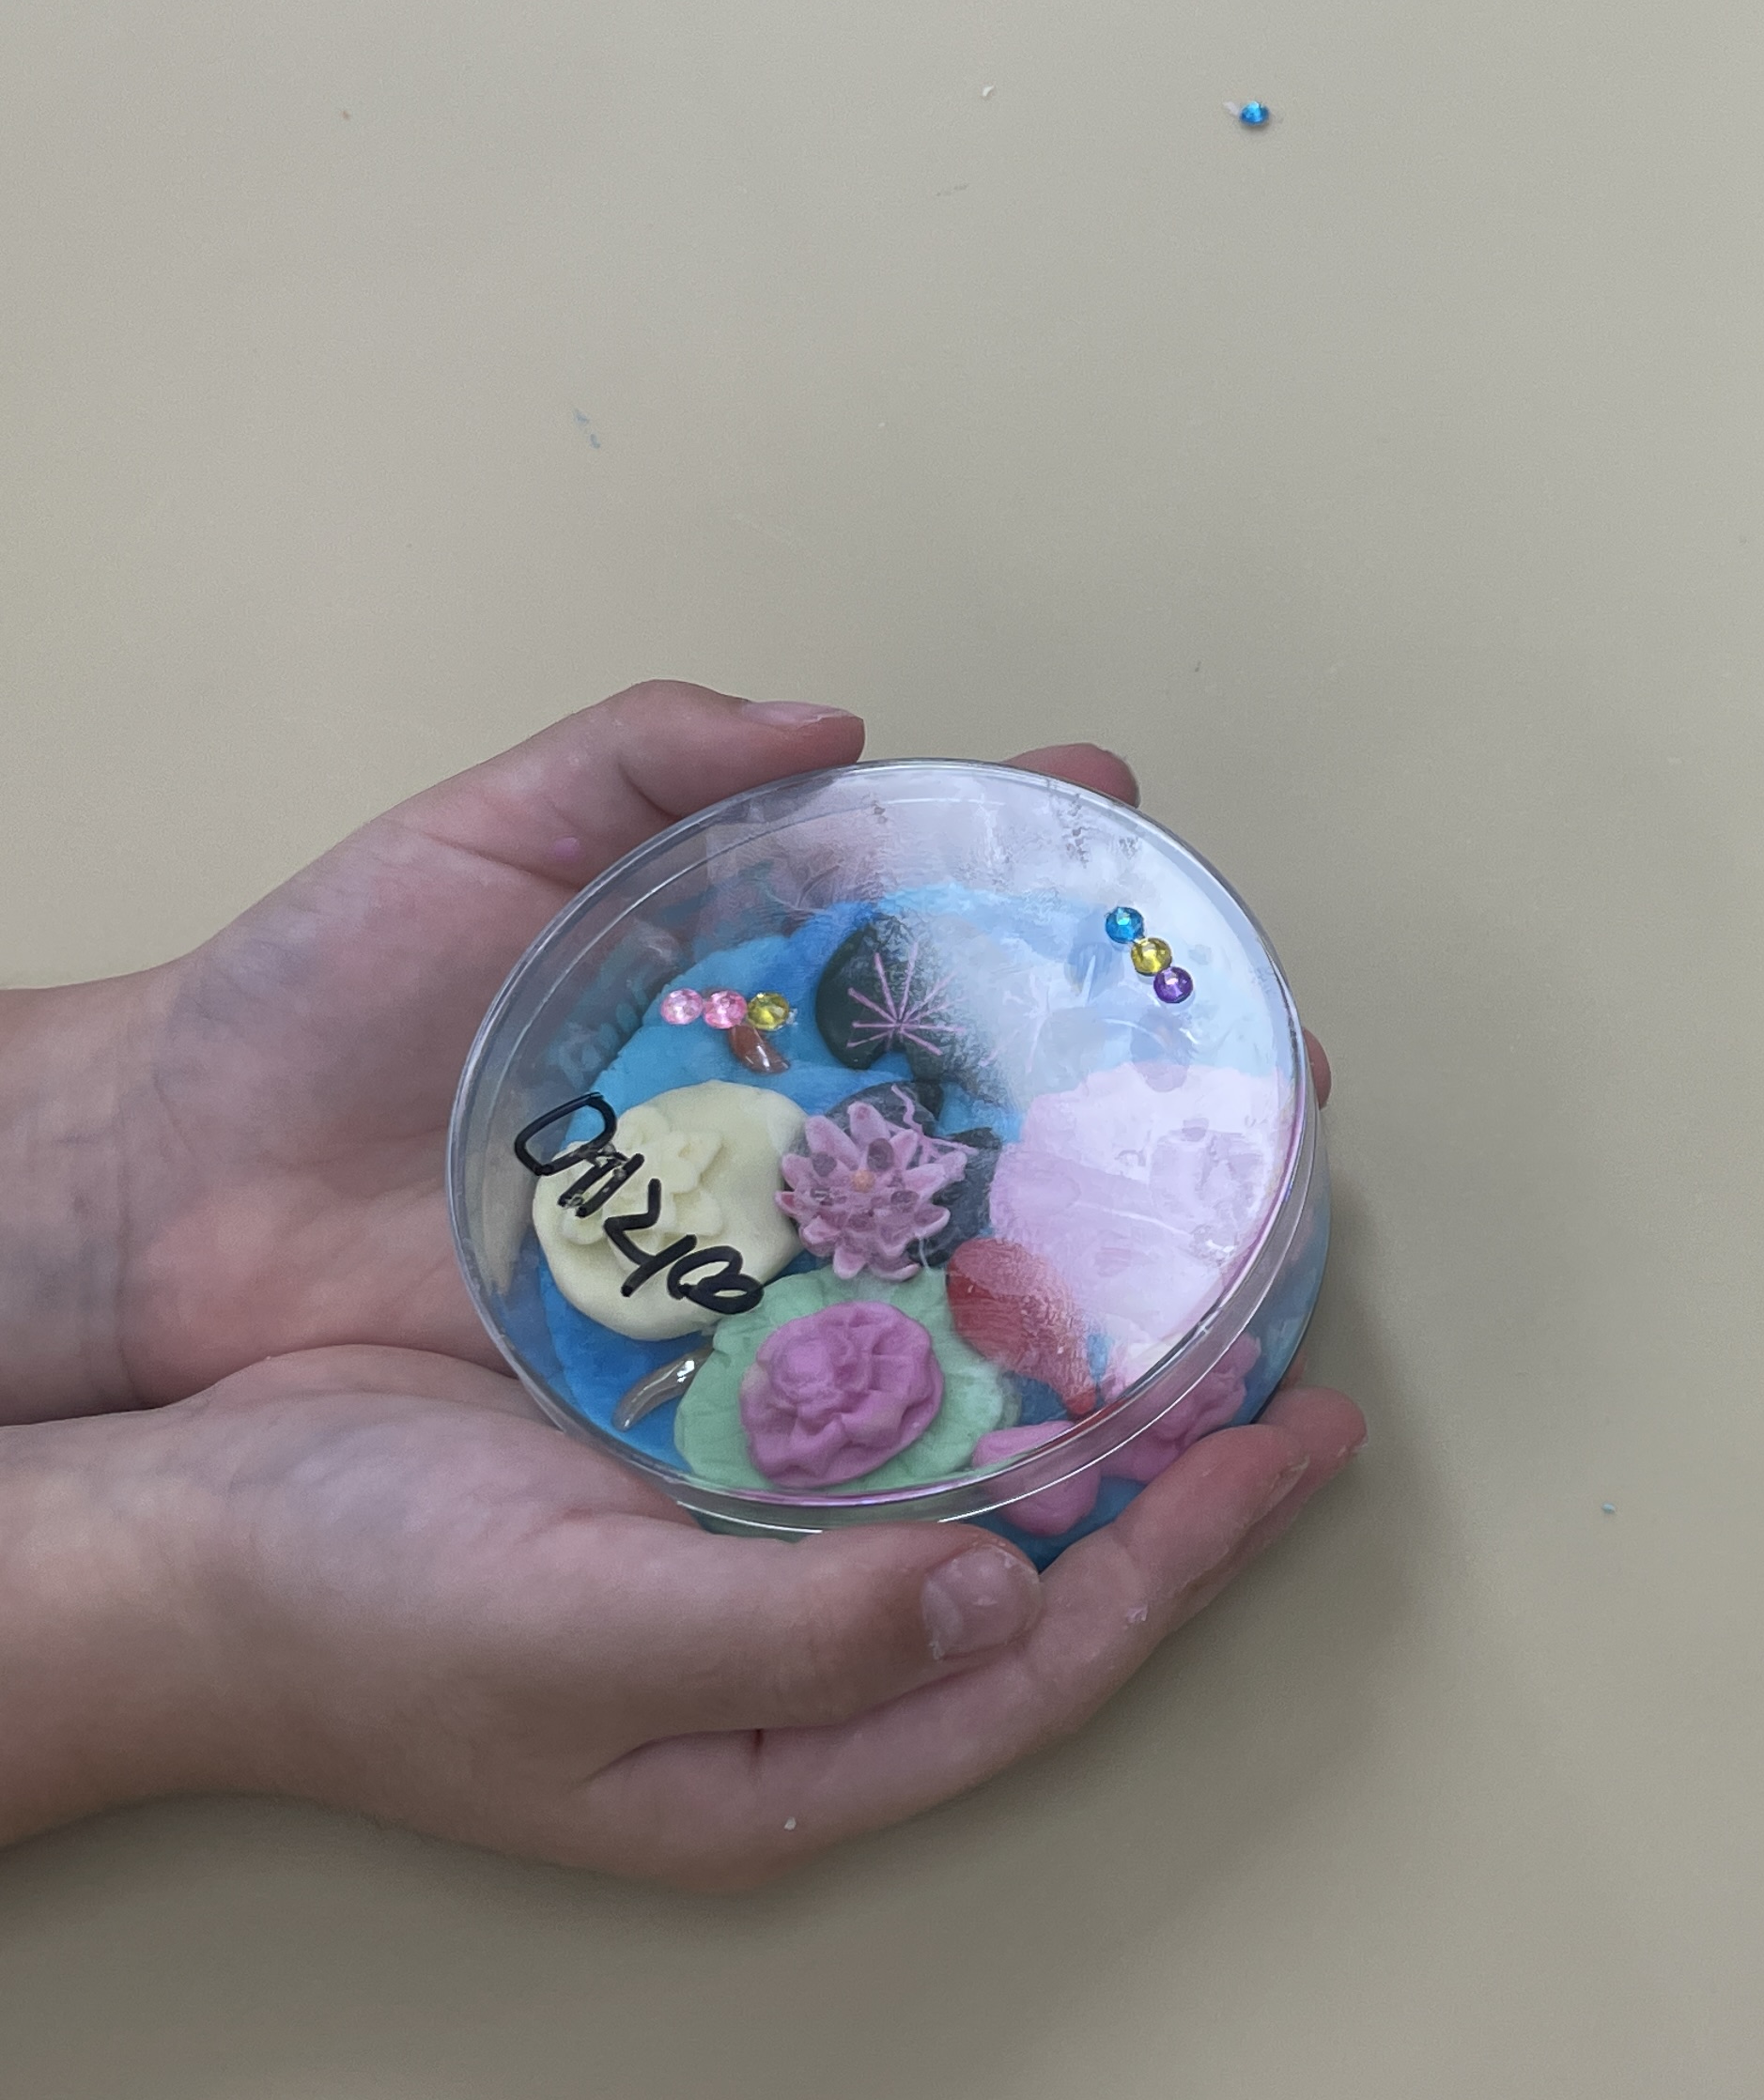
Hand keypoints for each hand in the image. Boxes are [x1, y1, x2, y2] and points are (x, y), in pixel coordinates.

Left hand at [0, 684, 1185, 1419]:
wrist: (163, 1204)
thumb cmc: (306, 1006)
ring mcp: (751, 1247)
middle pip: (1002, 1090)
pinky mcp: (704, 1368)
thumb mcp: (476, 843)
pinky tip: (1082, 1367)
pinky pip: (858, 1372)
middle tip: (1264, 1064)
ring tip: (1225, 1220)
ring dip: (1101, 1233)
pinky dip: (971, 1375)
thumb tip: (834, 724)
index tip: (1136, 833)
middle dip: (1145, 1074)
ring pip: (963, 1236)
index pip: (932, 909)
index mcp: (739, 980)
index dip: (1047, 872)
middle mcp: (777, 1115)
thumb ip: (639, 764)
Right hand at [0, 1342, 1363, 1882]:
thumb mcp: (575, 1643)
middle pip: (1049, 1553)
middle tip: (1297, 1318)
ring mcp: (758, 1546)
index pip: (1052, 1658)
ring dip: (1088, 1364)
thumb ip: (800, 1638)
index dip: (1188, 1554)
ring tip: (1201, 1246)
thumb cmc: (345, 1619)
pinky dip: (961, 1308)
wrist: (162, 1539)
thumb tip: (1003, 1599)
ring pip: (979, 1457)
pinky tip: (1018, 1226)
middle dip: (1176, 1449)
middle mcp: (806, 1653)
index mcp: (794, 1751)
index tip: (1304, 1438)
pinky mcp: (699, 1445)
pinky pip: (876, 1379)